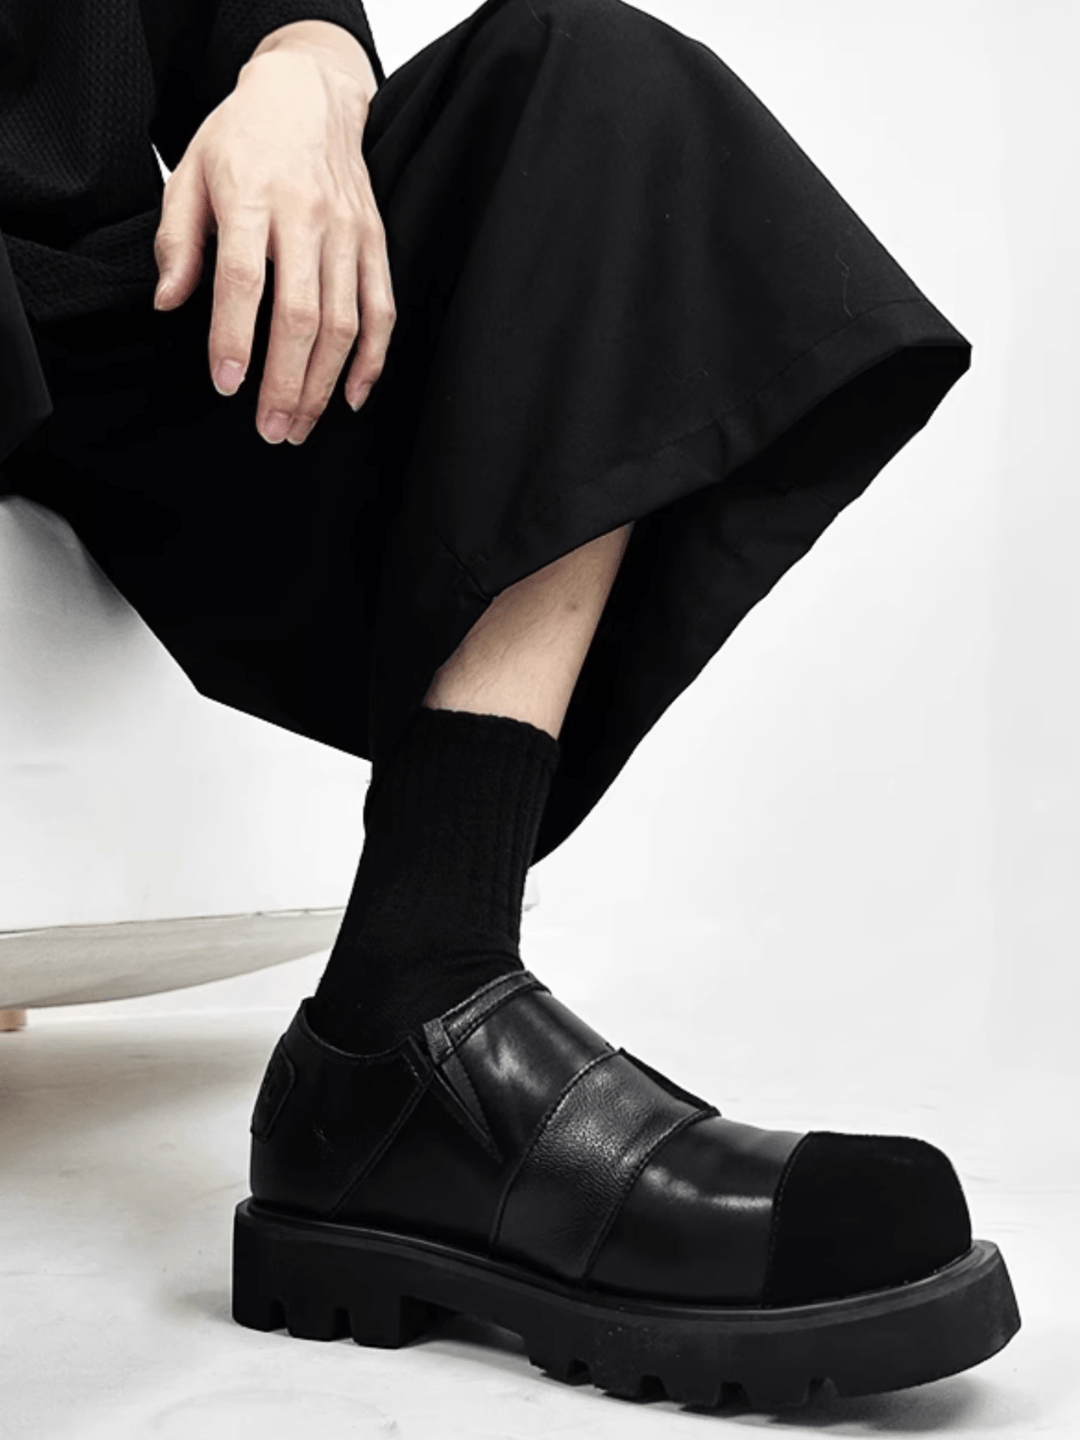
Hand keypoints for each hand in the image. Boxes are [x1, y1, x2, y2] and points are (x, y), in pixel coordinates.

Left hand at [152, 40, 394, 444]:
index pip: (246, 279)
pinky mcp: (375, 243)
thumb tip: (170, 304)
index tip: (227, 385)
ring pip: (344, 323)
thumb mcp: (192, 173)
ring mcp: (349, 232)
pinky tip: (350, 396)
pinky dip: (370, 360)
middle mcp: (307, 216)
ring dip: (323, 384)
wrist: (310, 93)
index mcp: (253, 196)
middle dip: (287, 381)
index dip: (235, 338)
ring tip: (300, 426)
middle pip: (303, 315)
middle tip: (271, 429)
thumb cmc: (243, 138)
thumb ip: (179, 241)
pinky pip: (381, 311)